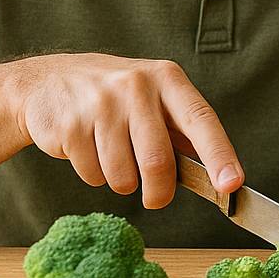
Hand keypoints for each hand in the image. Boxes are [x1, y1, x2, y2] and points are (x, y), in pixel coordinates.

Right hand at [10, 53, 241, 209]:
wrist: (47, 81)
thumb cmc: (114, 97)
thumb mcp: (152, 98)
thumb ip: (181, 132)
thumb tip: (218, 174)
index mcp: (167, 79)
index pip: (201, 120)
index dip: (219, 155)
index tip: (232, 185)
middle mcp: (137, 87)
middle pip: (158, 161)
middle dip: (159, 192)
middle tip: (155, 199)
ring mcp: (101, 104)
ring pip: (122, 175)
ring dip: (121, 182)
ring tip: (112, 157)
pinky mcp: (70, 125)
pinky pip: (92, 175)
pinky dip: (94, 175)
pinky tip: (87, 149)